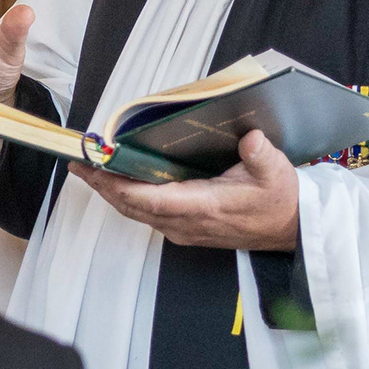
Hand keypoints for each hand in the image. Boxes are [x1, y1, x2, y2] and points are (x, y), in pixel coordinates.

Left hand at [79, 130, 304, 251]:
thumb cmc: (280, 199)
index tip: (94, 168)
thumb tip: (250, 139)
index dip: (118, 186)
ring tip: (88, 168)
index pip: (150, 200)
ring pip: (136, 213)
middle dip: (103, 186)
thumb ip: (262, 155)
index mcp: (205, 207)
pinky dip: (127, 197)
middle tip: (78, 162)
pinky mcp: (184, 229)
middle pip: (133, 207)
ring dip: (111, 192)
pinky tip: (116, 181)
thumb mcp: (277, 172)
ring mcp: (184, 229)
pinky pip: (147, 214)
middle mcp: (187, 223)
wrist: (290, 228)